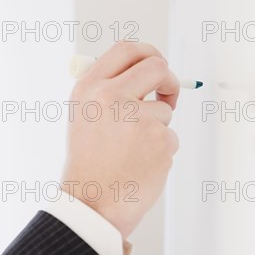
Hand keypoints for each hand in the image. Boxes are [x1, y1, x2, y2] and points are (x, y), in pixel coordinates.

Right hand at [60, 41, 179, 238]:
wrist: (92, 204)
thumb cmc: (89, 163)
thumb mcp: (83, 116)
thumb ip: (107, 89)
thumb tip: (144, 70)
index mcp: (90, 88)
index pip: (127, 49)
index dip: (148, 53)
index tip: (157, 66)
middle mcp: (111, 97)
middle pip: (157, 67)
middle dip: (168, 81)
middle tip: (168, 95)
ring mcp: (137, 118)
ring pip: (165, 110)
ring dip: (157, 128)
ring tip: (132, 152)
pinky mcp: (160, 140)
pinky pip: (170, 137)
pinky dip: (161, 151)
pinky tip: (140, 166)